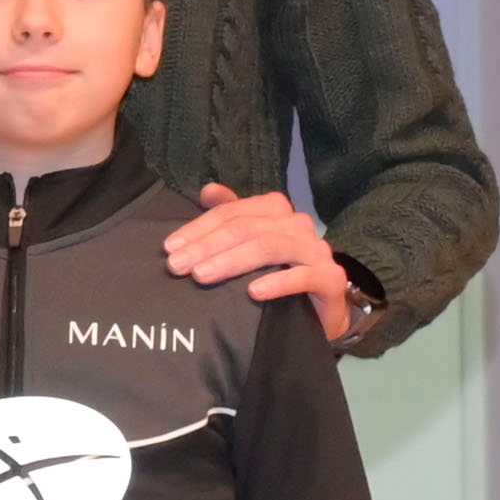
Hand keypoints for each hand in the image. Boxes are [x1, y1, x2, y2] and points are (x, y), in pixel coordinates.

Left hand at [167, 183, 354, 343]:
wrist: (321, 309)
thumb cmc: (280, 273)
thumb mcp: (251, 243)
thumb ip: (232, 214)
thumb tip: (208, 190)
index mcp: (276, 210)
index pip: (231, 212)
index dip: (198, 228)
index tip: (169, 248)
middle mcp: (297, 224)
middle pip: (246, 228)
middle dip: (207, 246)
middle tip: (176, 266)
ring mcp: (316, 249)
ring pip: (269, 247)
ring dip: (232, 261)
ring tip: (202, 276)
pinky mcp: (330, 277)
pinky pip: (304, 276)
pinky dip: (277, 283)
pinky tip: (253, 293)